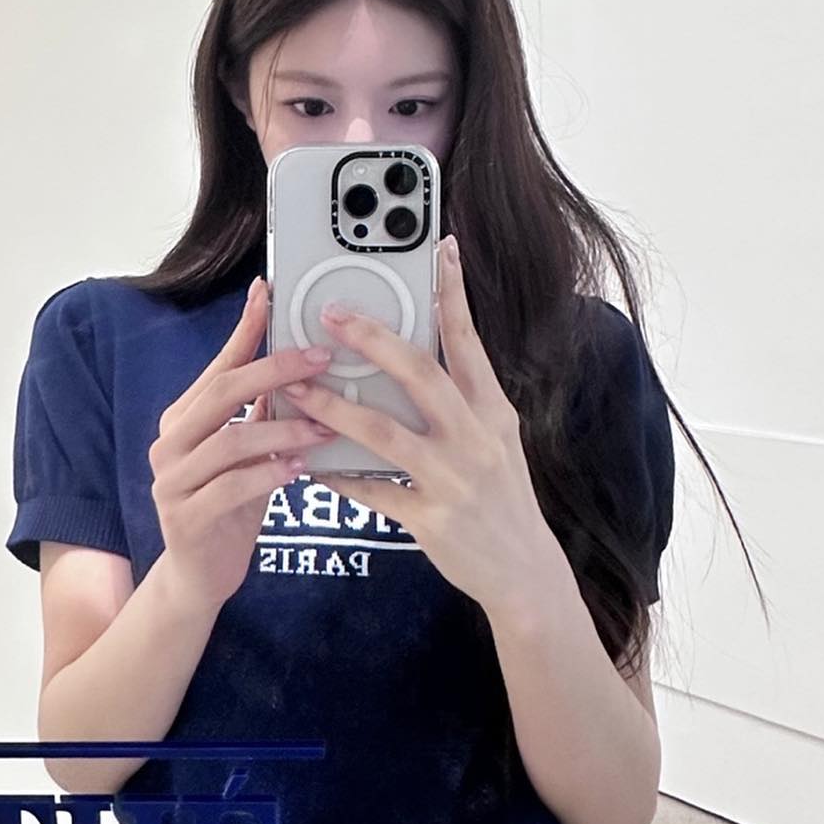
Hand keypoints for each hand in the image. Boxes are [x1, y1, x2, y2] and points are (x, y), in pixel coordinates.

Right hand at [149, 278, 339, 613]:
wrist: (200, 575)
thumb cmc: (231, 505)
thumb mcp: (248, 452)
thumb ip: (261, 412)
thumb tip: (301, 364)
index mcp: (184, 417)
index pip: (218, 365)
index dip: (244, 328)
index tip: (269, 292)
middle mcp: (170, 442)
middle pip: (222, 392)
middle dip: (274, 370)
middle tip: (321, 360)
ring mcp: (172, 480)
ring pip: (230, 440)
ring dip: (283, 429)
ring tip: (324, 426)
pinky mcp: (185, 519)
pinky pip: (230, 488)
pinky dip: (268, 475)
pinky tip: (299, 471)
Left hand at [280, 235, 555, 613]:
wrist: (527, 574)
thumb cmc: (504, 498)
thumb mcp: (498, 440)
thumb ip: (464, 399)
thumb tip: (422, 352)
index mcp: (494, 412)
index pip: (469, 341)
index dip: (453, 293)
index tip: (439, 248)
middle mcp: (476, 439)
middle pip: (421, 375)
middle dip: (373, 340)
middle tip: (332, 314)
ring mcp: (453, 481)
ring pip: (384, 433)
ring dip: (334, 406)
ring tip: (296, 387)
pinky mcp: (430, 521)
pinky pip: (373, 491)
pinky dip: (338, 474)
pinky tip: (308, 460)